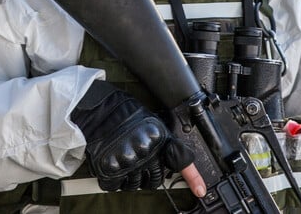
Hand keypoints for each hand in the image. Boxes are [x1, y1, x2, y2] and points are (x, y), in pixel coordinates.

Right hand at [71, 80, 203, 193]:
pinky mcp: (110, 170)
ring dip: (131, 177)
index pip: (181, 161)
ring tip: (125, 159)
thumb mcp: (152, 123)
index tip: (201, 190)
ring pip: (136, 186)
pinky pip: (117, 186)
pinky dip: (115, 179)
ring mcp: (127, 163)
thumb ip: (163, 144)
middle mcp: (145, 154)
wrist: (100, 111)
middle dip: (148, 173)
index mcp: (158, 140)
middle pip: (155, 180)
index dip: (193, 178)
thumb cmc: (125, 114)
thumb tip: (173, 161)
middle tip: (139, 160)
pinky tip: (114, 163)